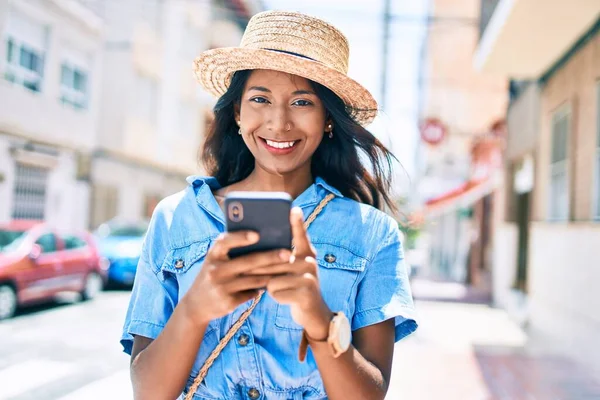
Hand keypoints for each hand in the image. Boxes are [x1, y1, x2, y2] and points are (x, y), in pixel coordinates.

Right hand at [181, 231, 290, 327]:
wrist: (196, 305)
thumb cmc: (212, 276)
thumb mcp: (214, 262)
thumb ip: (231, 252)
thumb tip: (261, 240)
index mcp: (212, 255)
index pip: (225, 242)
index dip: (240, 237)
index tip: (257, 234)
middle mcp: (215, 270)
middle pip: (248, 262)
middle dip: (270, 257)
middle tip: (288, 253)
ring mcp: (221, 287)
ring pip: (254, 279)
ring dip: (272, 274)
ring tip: (287, 269)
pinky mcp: (227, 302)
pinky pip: (251, 293)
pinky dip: (262, 289)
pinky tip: (274, 285)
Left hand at [247, 207, 332, 340]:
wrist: (313, 313)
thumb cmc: (296, 286)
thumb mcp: (294, 269)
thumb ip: (283, 257)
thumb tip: (258, 248)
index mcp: (307, 253)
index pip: (300, 235)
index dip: (297, 223)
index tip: (293, 209)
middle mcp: (310, 262)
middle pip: (276, 259)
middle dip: (260, 267)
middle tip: (249, 271)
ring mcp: (309, 277)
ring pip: (273, 277)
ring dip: (269, 284)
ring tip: (278, 286)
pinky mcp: (305, 293)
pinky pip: (276, 291)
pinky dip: (275, 296)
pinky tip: (285, 297)